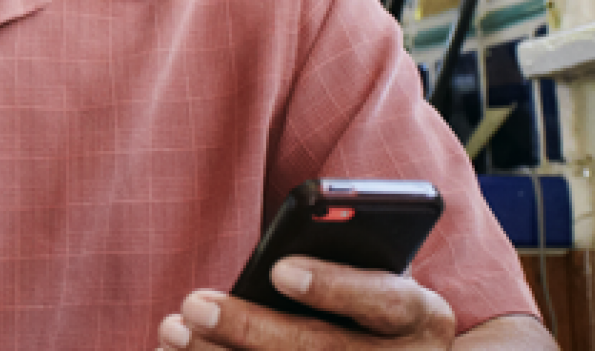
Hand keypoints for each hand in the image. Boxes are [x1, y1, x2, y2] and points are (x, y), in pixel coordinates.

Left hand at [157, 257, 457, 349]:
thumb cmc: (376, 303)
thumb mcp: (377, 273)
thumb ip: (344, 253)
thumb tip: (275, 263)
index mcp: (422, 317)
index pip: (383, 300)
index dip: (333, 286)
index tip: (280, 270)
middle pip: (323, 350)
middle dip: (251, 329)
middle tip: (194, 305)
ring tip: (172, 331)